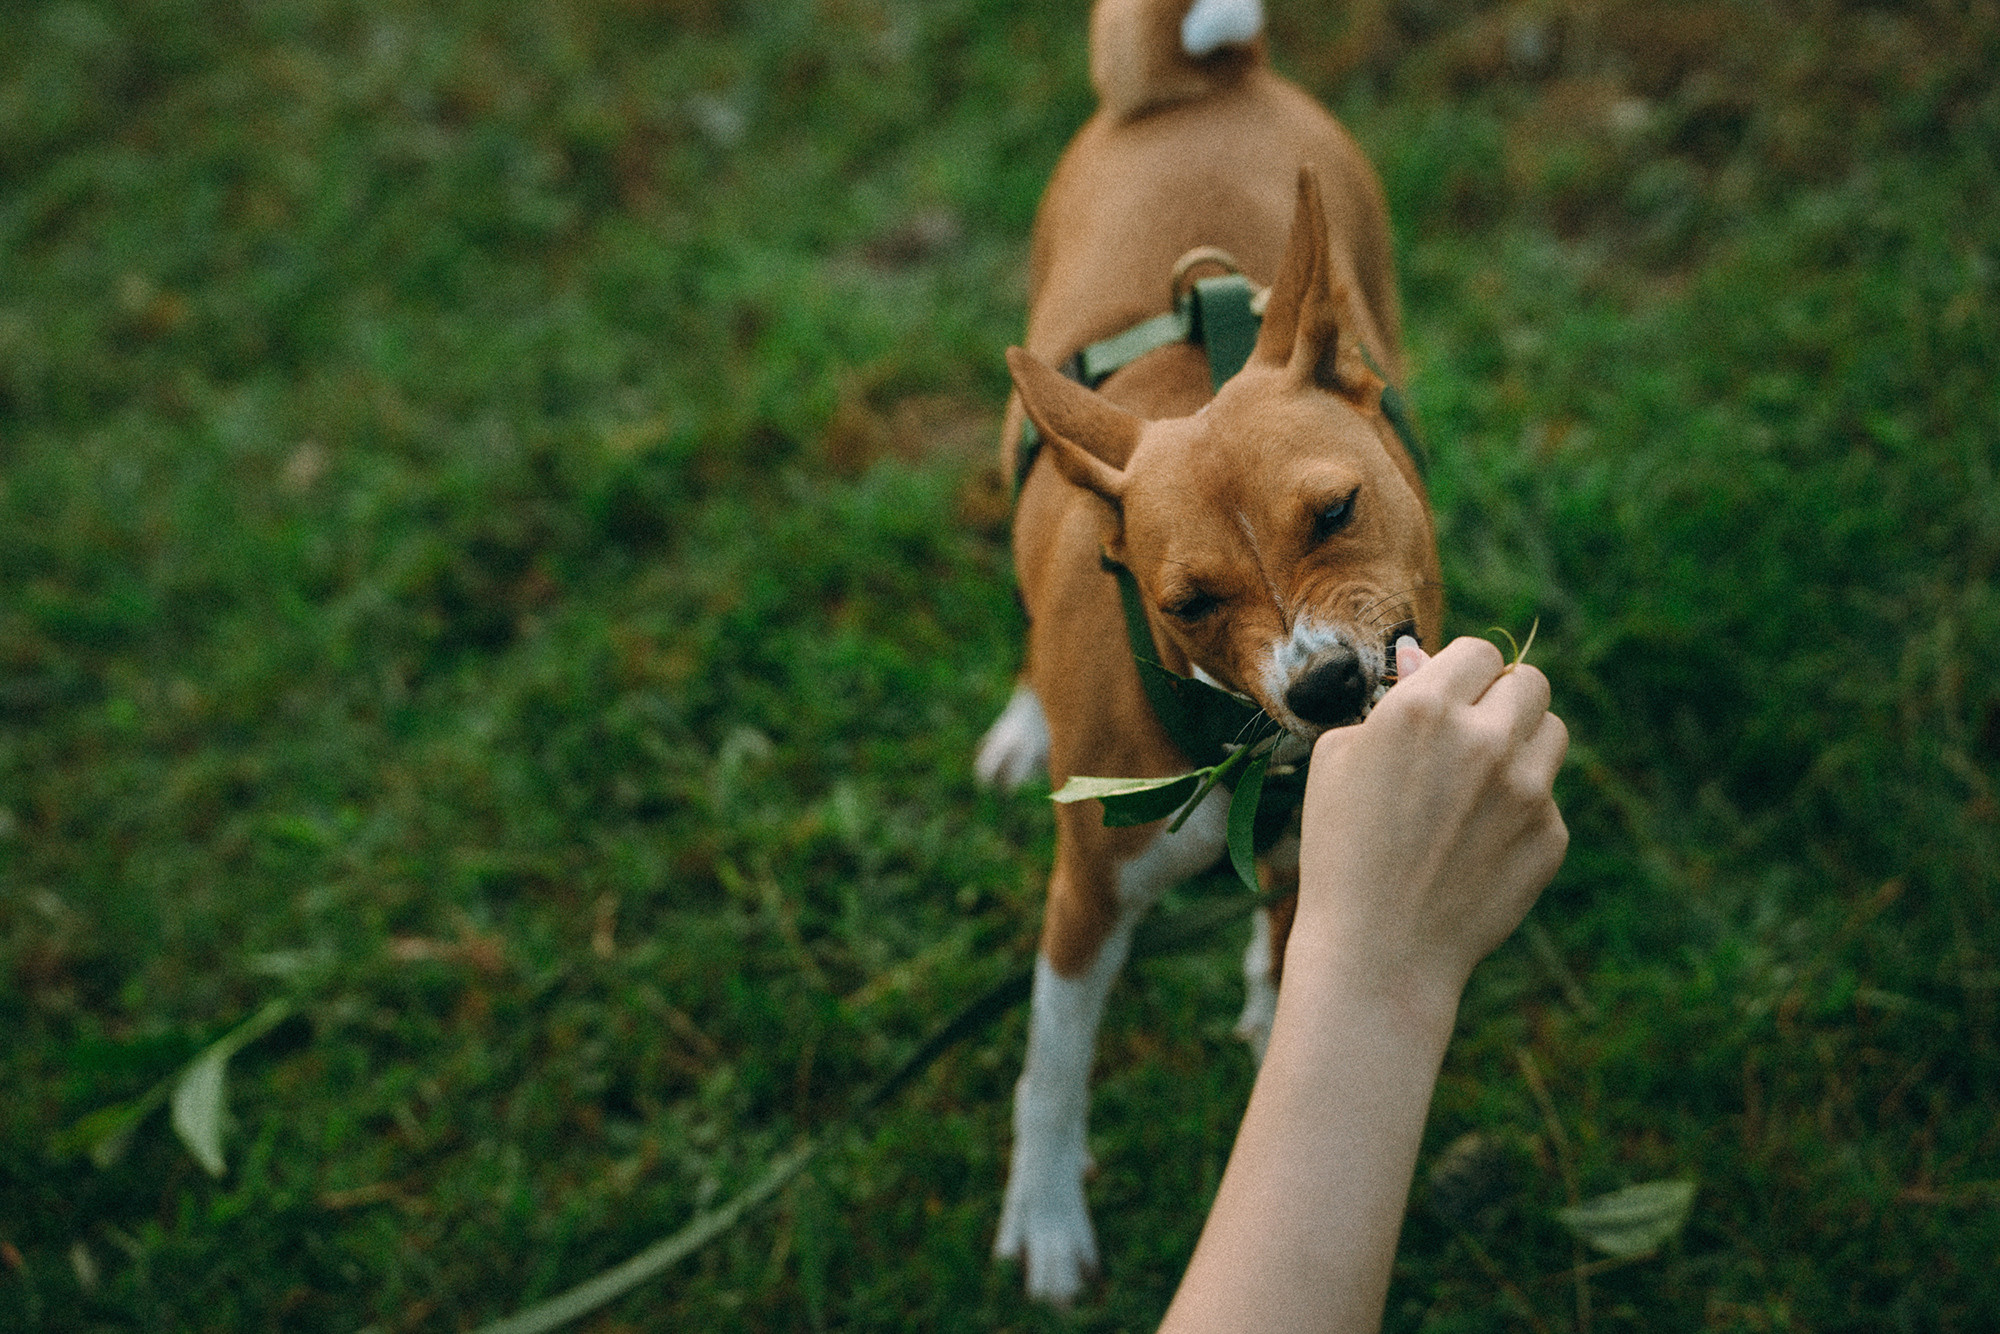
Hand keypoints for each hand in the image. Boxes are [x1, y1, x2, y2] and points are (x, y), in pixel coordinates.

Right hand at [1291, 634, 1569, 1018]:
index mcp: (1425, 708)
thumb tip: (1423, 660)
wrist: (1378, 950)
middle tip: (1473, 731)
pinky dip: (1520, 810)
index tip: (1450, 695)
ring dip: (1522, 744)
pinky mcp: (1550, 836)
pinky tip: (1476, 842)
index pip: (1479, 652)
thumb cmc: (1341, 848)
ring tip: (1480, 783)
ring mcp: (1527, 790)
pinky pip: (1547, 799)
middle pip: (1530, 682)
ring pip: (1553, 733)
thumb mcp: (1337, 759)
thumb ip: (1390, 701)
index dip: (1461, 671)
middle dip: (1502, 698)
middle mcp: (1485, 740)